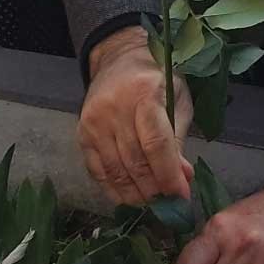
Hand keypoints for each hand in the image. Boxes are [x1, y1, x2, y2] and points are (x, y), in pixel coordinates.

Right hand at [78, 27, 193, 205]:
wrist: (119, 57)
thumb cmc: (157, 78)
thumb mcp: (177, 100)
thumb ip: (178, 139)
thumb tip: (183, 178)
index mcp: (144, 94)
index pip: (156, 144)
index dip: (169, 175)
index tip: (181, 196)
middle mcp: (115, 108)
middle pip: (134, 161)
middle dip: (154, 189)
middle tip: (169, 206)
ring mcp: (94, 121)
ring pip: (115, 170)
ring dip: (135, 194)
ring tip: (152, 204)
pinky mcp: (81, 133)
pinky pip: (97, 170)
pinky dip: (113, 189)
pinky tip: (129, 198)